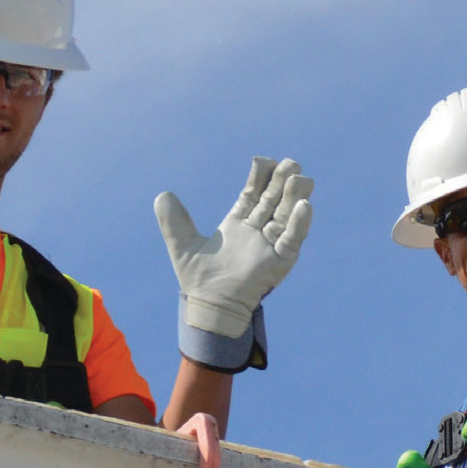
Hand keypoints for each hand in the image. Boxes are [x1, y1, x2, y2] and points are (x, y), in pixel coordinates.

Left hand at [156, 157, 313, 337]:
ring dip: (295, 196)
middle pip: (274, 200)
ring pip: (287, 216)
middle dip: (282, 181)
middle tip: (290, 163)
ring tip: (300, 178)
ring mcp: (270, 246)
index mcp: (238, 224)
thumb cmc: (198, 280)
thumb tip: (162, 195)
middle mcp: (257, 232)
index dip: (261, 176)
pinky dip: (299, 224)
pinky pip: (292, 240)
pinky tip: (304, 206)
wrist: (209, 307)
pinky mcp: (280, 262)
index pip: (254, 194)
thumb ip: (173, 221)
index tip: (264, 160)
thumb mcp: (182, 244)